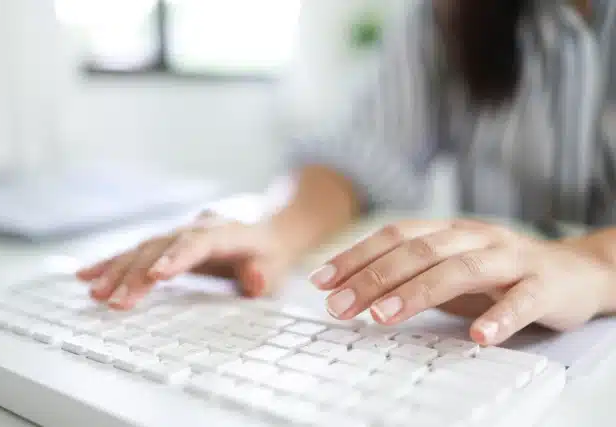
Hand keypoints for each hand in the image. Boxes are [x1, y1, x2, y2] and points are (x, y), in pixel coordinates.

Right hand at [76, 212, 293, 309]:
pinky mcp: (166, 245)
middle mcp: (196, 229)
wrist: (265, 236)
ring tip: (94, 291)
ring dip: (117, 271)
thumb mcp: (276, 268)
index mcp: (226, 233)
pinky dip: (112, 264)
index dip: (176, 258)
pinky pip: (136, 253)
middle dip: (137, 275)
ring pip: (143, 249)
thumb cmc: (269, 257)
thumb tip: (253, 281)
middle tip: (115, 301)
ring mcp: (178, 235)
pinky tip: (87, 274)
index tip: (155, 276)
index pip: (198, 243)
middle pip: (162, 248)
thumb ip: (264, 275)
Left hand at [309, 219, 614, 344]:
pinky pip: (521, 301)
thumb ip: (413, 274)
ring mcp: (510, 257)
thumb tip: (356, 292)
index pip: (395, 236)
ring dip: (417, 292)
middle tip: (338, 306)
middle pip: (418, 252)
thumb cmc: (500, 272)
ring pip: (460, 270)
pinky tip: (477, 336)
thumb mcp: (450, 267)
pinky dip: (499, 317)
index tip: (321, 280)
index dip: (356, 255)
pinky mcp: (544, 285)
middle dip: (373, 278)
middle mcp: (475, 237)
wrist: (575, 271)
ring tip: (383, 317)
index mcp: (449, 231)